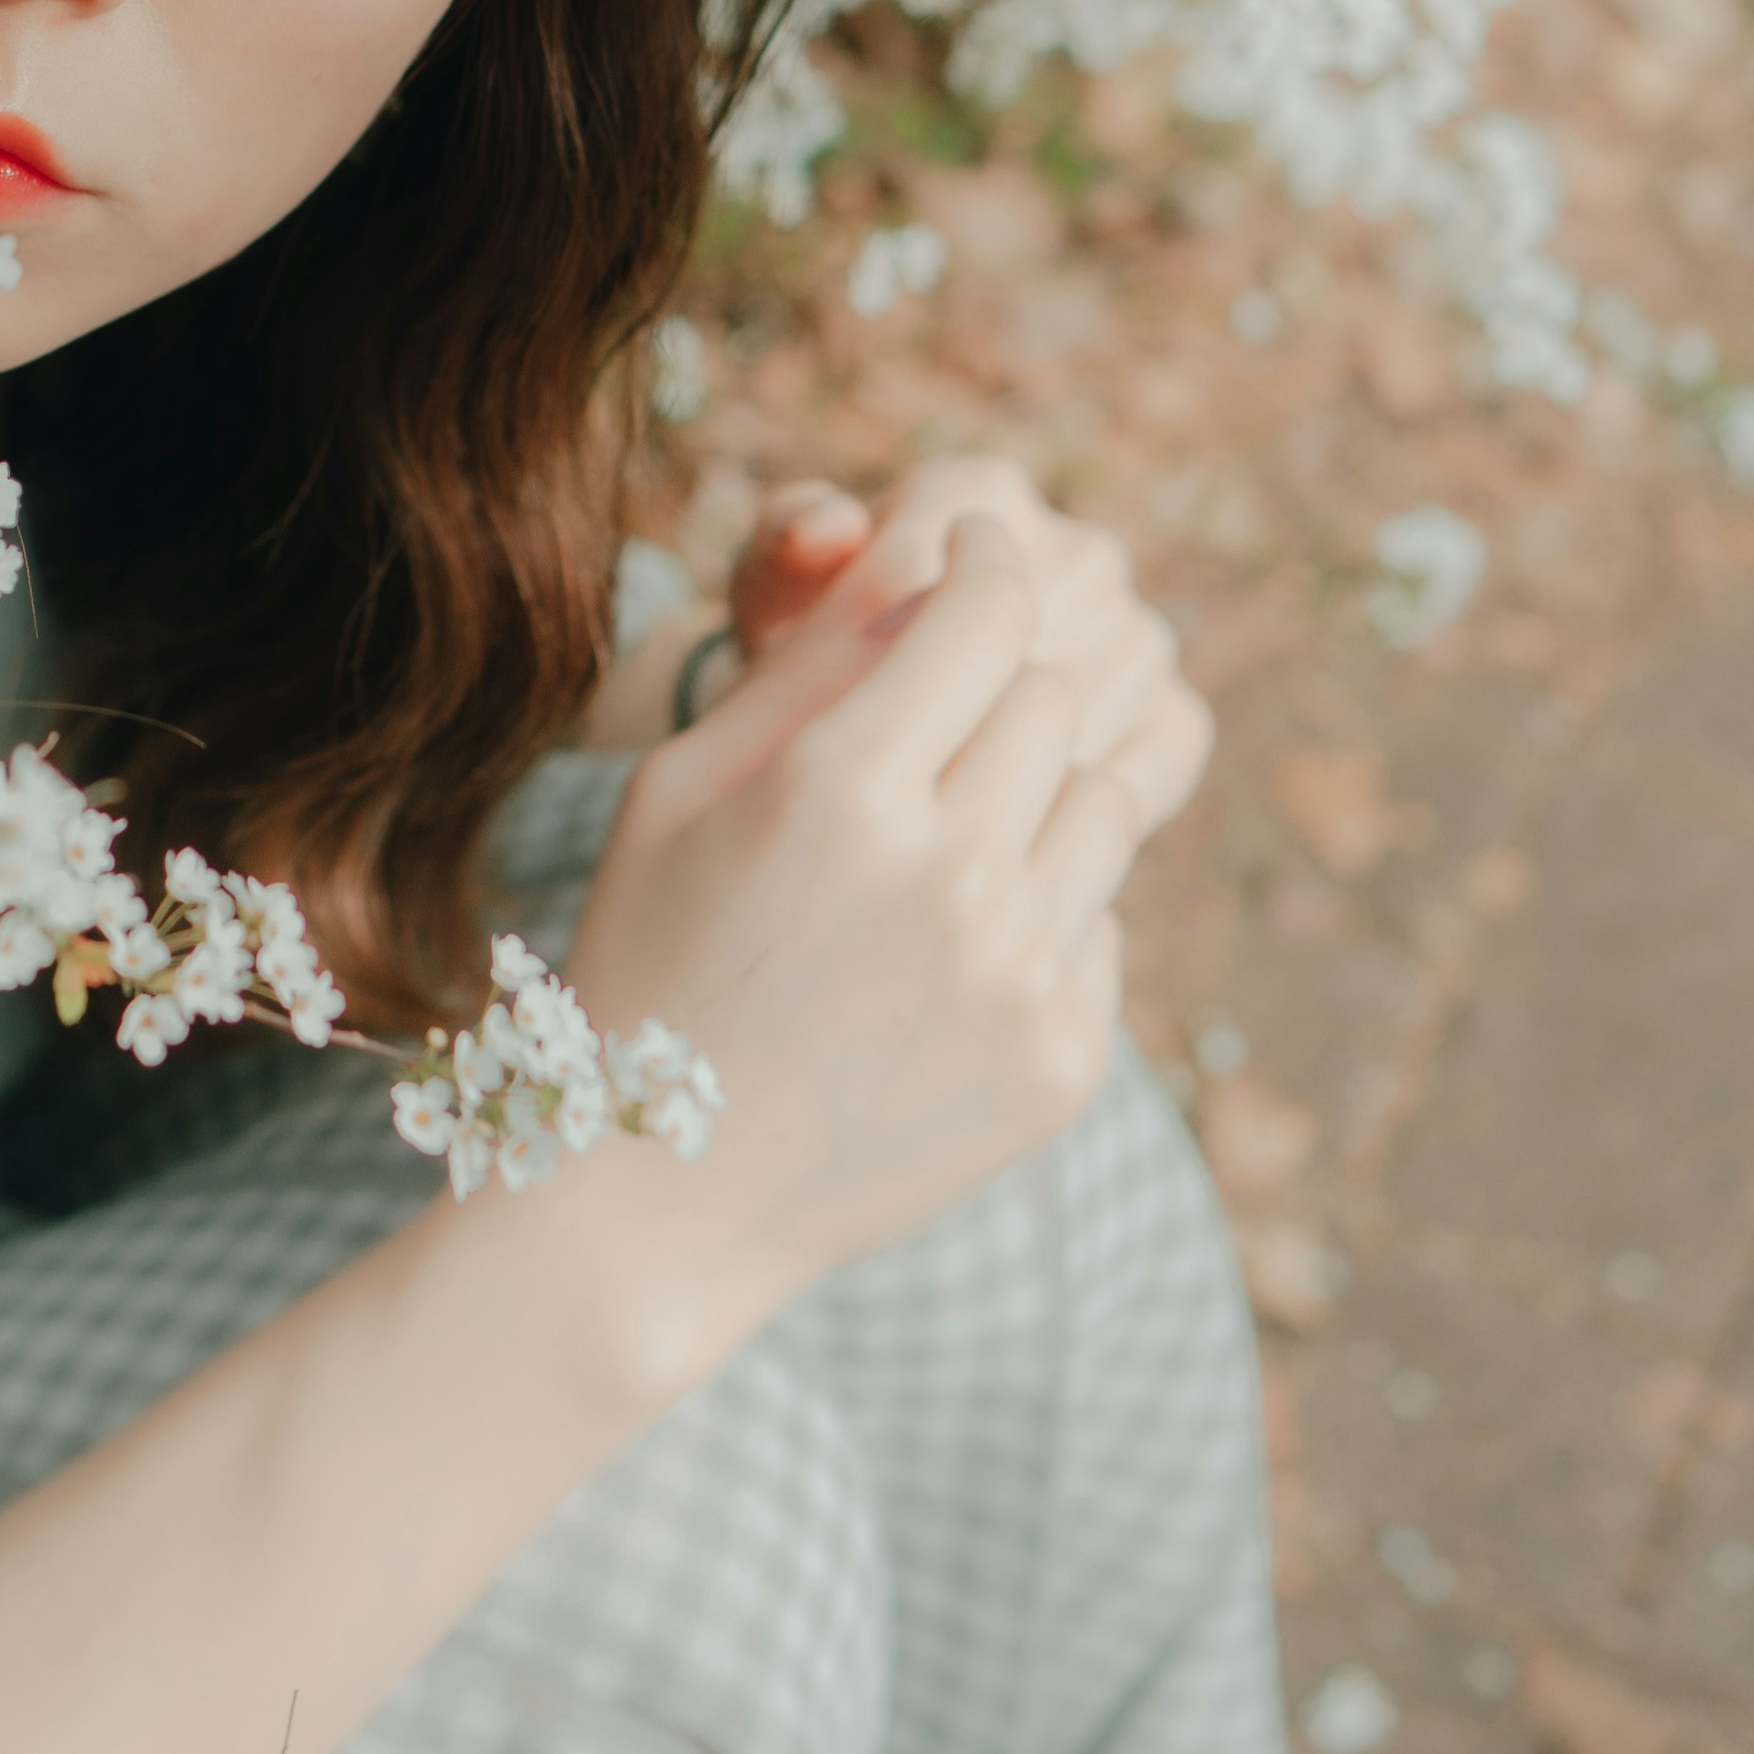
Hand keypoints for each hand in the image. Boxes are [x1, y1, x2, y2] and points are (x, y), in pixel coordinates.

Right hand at [570, 507, 1206, 1370]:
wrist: (659, 1196)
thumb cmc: (651, 960)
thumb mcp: (679, 789)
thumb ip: (809, 672)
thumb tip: (928, 582)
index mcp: (841, 789)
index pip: (990, 612)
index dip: (991, 563)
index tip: (977, 556)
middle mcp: (950, 876)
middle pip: (1054, 698)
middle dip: (1001, 680)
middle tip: (941, 710)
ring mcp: (1018, 978)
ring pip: (1103, 802)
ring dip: (1037, 789)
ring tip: (948, 831)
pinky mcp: (1063, 1061)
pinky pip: (1099, 924)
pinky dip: (1038, 913)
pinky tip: (942, 954)